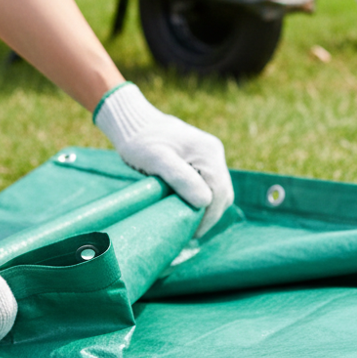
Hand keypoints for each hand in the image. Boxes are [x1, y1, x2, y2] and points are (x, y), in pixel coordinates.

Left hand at [94, 83, 234, 235]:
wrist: (133, 122)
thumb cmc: (140, 141)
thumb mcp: (157, 160)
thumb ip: (181, 179)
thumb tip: (205, 202)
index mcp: (208, 152)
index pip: (219, 192)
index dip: (209, 217)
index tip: (192, 234)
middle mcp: (213, 152)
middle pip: (223, 193)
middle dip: (210, 216)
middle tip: (190, 235)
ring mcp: (209, 155)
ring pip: (218, 191)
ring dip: (207, 210)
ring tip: (189, 225)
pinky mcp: (201, 159)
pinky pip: (209, 184)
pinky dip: (202, 200)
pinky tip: (188, 210)